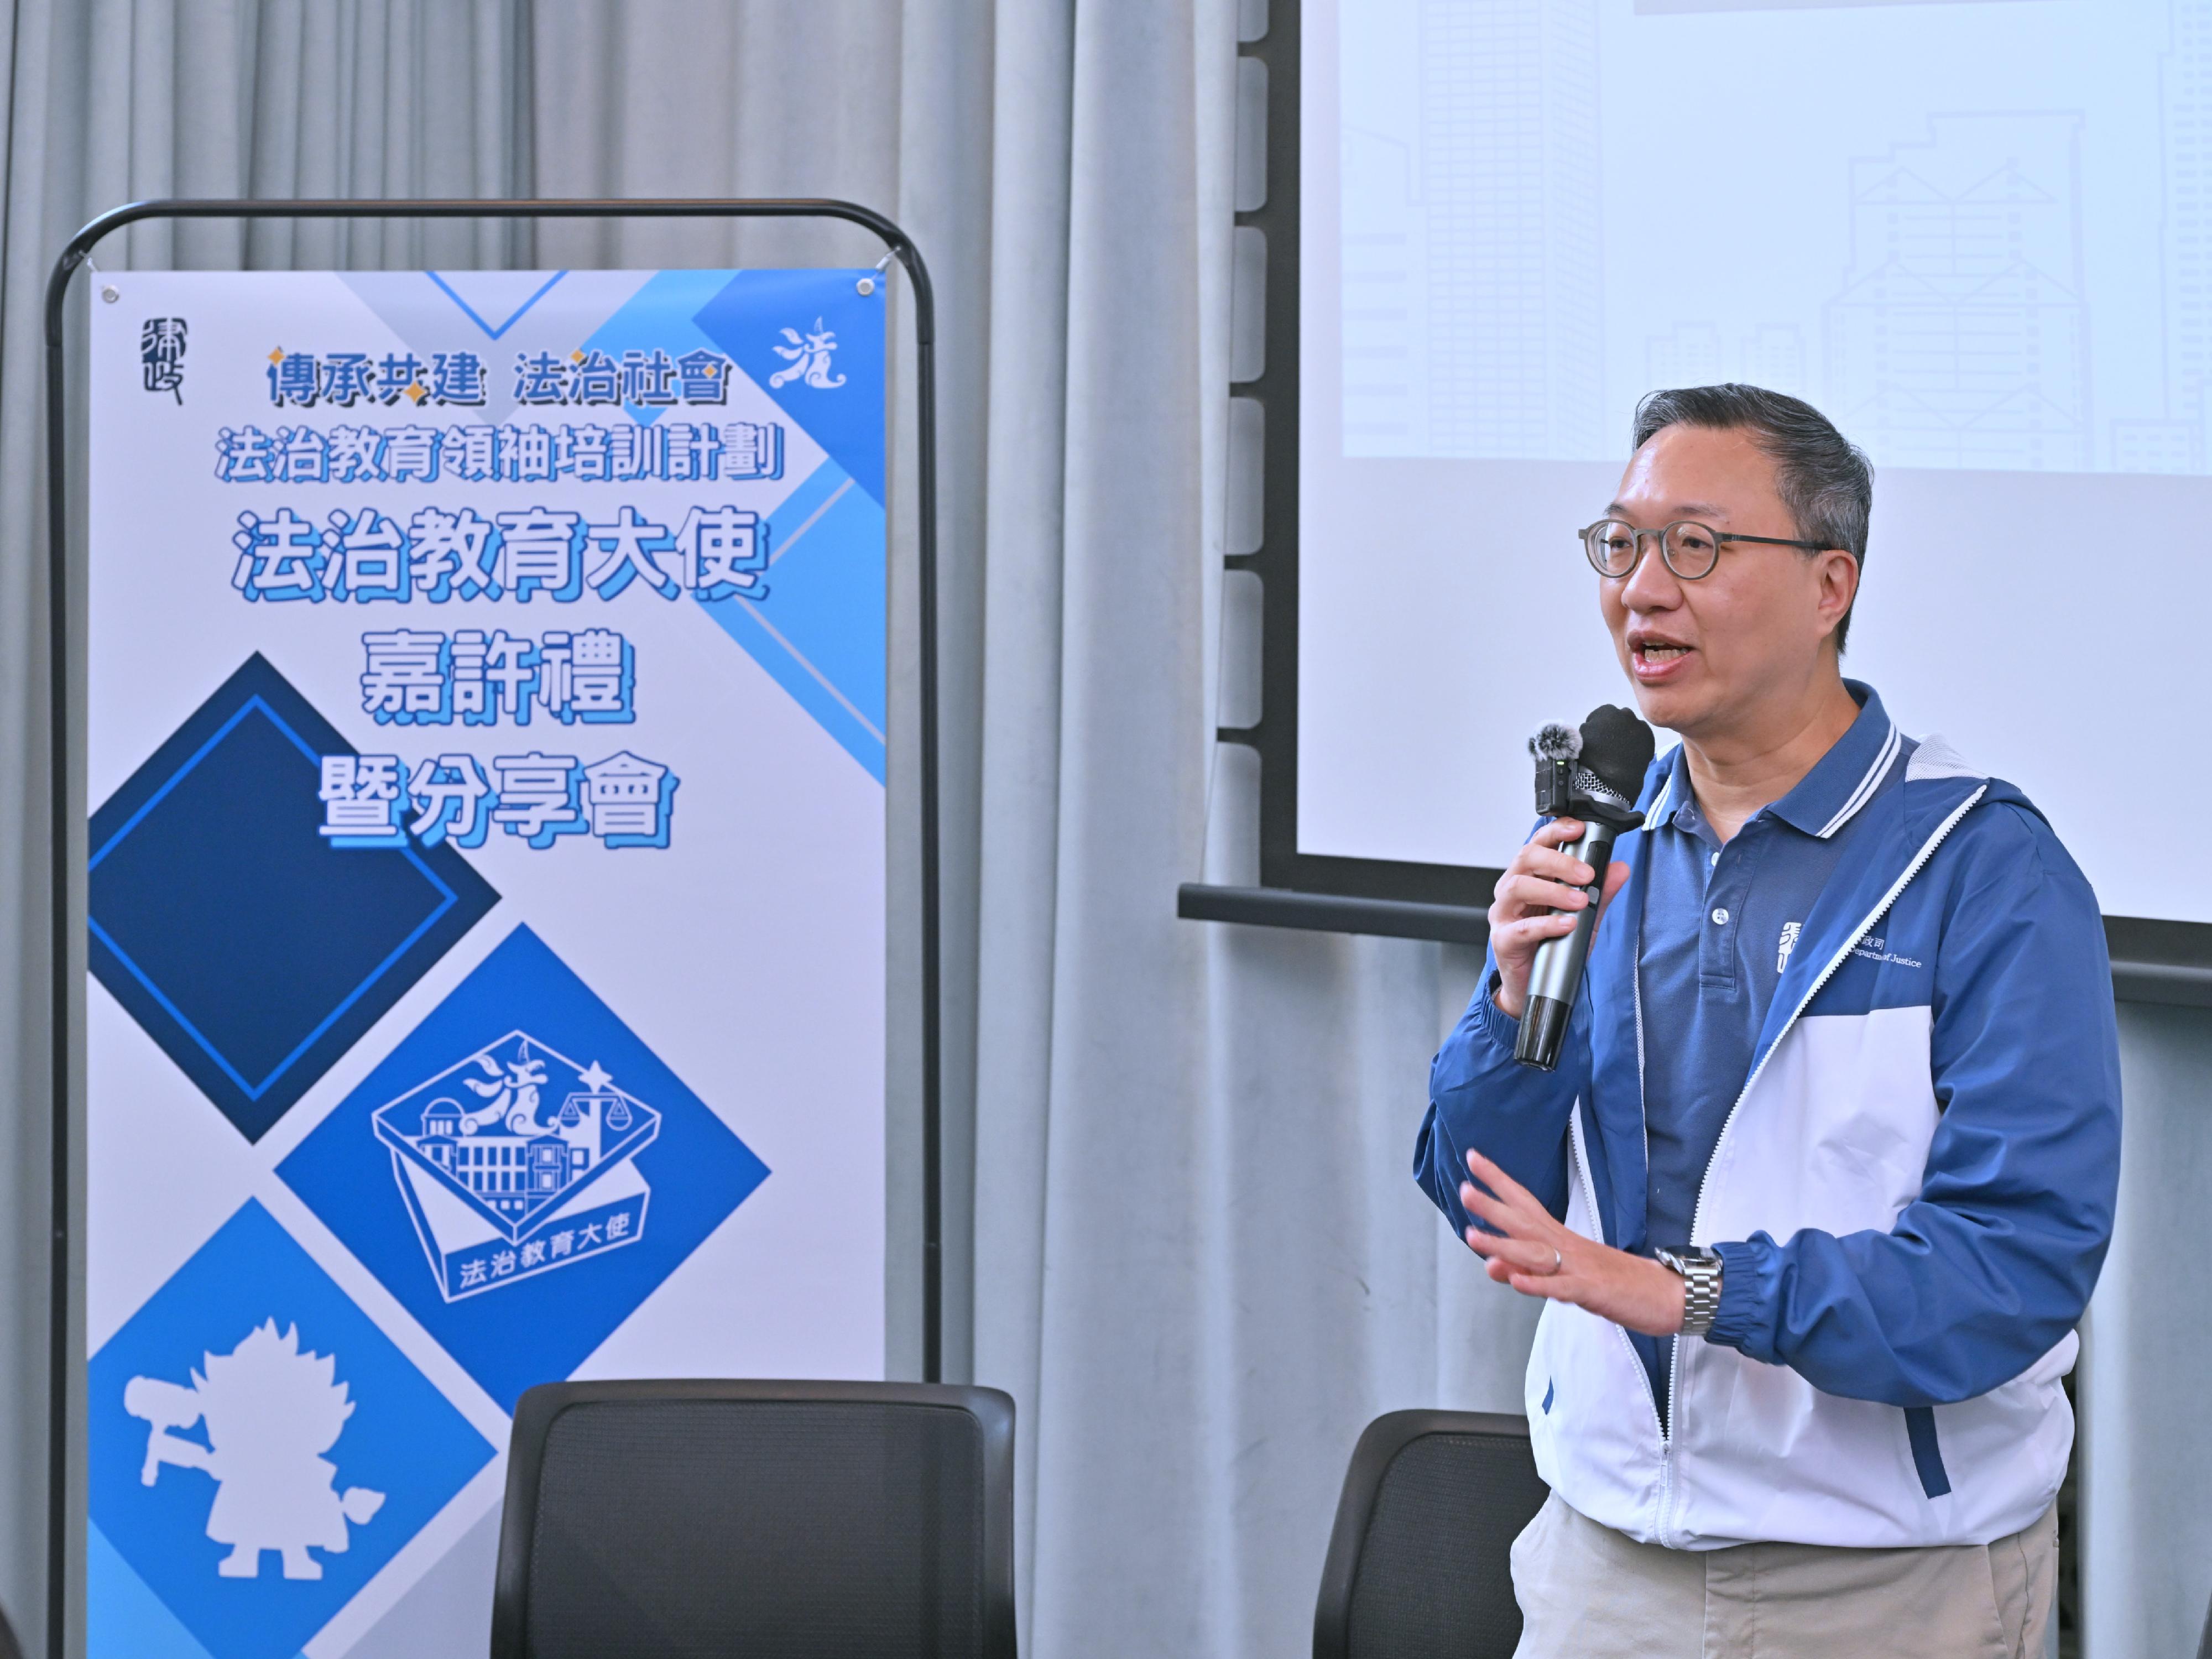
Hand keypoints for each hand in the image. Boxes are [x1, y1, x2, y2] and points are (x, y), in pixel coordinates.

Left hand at [1458, 1148, 1684, 1336]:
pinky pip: (1562, 1288)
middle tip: (1463, 1188)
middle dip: (1493, 1206)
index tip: (1473, 1158)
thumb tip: (1490, 1264)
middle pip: (1527, 1222)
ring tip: (1472, 1236)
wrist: (1670, 1294)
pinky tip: (1516, 1281)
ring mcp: (1582, 1268)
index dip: (1499, 1181)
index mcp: (1564, 1238)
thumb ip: (1528, 1271)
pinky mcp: (1594, 1292)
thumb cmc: (1617, 1283)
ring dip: (1505, 1244)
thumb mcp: (1567, 1277)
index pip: (1526, 1203)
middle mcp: (1569, 1246)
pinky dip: (1539, 1285)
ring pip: (1537, 1253)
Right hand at [1487, 819, 1630, 1019]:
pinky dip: (1546, 924)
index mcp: (1529, 876)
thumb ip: (1601, 892)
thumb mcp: (1584, 915)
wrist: (1532, 985)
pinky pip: (1521, 928)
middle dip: (1559, 862)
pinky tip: (1567, 925)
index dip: (1556, 831)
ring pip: (1518, 887)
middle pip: (1526, 859)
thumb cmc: (1551, 944)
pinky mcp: (1503, 940)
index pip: (1538, 843)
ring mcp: (1504, 914)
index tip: (1579, 829)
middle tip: (1587, 874)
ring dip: (1552, 891)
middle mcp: (1512, 890)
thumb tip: (1619, 869)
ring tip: (1579, 901)